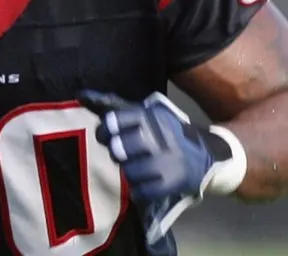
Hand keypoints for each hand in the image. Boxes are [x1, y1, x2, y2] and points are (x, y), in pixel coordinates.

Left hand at [77, 90, 233, 244]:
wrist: (208, 154)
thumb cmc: (163, 133)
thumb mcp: (141, 115)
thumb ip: (110, 106)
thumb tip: (79, 95)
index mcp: (150, 115)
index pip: (113, 121)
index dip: (105, 131)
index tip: (109, 136)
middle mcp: (159, 135)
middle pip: (118, 149)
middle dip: (118, 154)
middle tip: (127, 154)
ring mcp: (168, 159)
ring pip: (128, 172)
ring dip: (129, 173)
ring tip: (140, 169)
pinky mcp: (174, 182)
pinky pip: (141, 192)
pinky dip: (139, 192)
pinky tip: (146, 184)